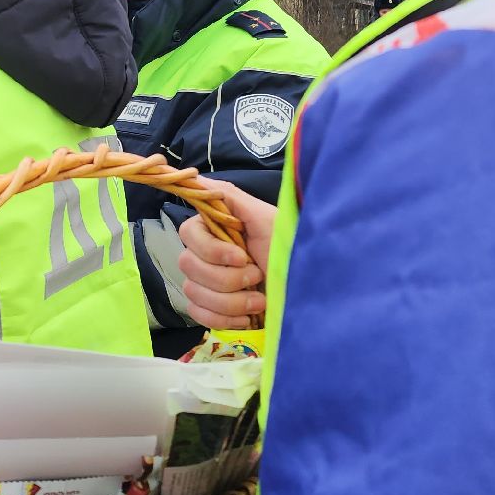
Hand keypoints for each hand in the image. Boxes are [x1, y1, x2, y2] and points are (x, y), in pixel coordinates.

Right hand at [177, 179, 274, 330]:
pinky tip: (246, 317)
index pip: (188, 234)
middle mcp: (205, 254)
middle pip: (188, 265)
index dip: (212, 250)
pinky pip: (197, 314)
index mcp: (216, 230)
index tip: (242, 257)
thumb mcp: (268, 219)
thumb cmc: (289, 251)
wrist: (306, 290)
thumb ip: (231, 197)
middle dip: (226, 278)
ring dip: (230, 301)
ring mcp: (203, 283)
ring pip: (193, 292)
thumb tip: (196, 177)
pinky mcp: (208, 308)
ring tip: (259, 299)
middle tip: (257, 276)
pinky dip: (223, 318)